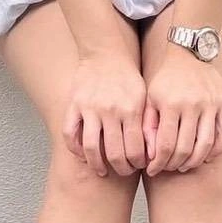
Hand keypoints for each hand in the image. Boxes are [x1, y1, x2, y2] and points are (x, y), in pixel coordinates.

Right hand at [62, 50, 148, 176]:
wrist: (105, 51)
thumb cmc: (127, 76)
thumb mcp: (144, 96)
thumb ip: (147, 124)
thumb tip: (152, 154)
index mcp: (130, 109)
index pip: (135, 149)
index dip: (139, 163)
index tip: (140, 165)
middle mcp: (110, 110)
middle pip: (114, 154)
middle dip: (121, 169)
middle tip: (124, 170)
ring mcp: (89, 108)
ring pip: (91, 149)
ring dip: (98, 166)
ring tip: (103, 170)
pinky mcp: (73, 104)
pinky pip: (69, 134)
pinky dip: (75, 150)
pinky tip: (83, 156)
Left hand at [142, 48, 221, 175]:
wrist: (188, 54)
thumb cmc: (166, 79)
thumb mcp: (150, 97)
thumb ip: (148, 126)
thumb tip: (149, 155)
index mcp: (171, 103)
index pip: (166, 145)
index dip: (159, 163)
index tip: (153, 170)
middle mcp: (192, 104)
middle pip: (186, 148)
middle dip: (175, 164)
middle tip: (169, 168)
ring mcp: (211, 103)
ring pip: (206, 145)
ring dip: (195, 161)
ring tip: (185, 165)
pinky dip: (217, 150)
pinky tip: (206, 156)